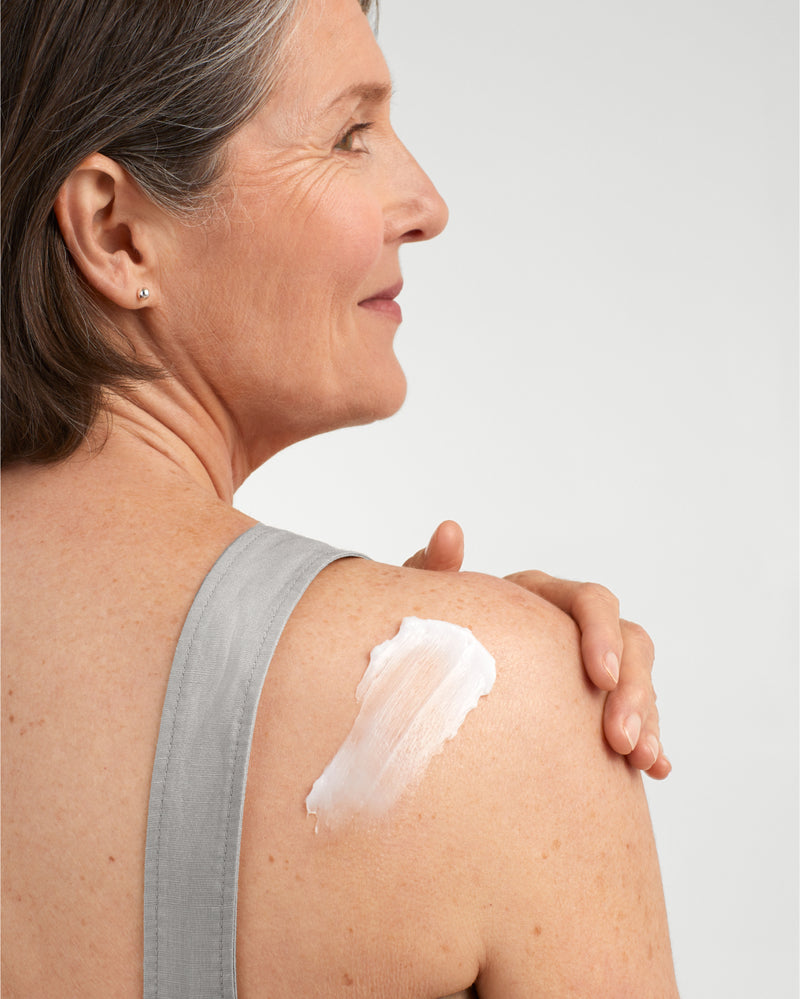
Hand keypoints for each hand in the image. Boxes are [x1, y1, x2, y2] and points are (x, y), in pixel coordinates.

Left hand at [405, 522, 670, 779]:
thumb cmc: (425, 640)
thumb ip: (434, 572)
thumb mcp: (427, 612)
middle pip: (629, 642)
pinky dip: (651, 741)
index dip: (603, 635)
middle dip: (633, 688)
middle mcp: (571, 627)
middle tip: (619, 739)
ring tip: (638, 760)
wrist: (425, 684)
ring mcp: (588, 667)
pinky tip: (657, 769)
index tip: (599, 678)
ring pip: (638, 681)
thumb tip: (448, 530)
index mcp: (538, 597)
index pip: (591, 601)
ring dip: (647, 717)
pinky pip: (636, 719)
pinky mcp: (594, 706)